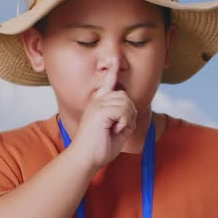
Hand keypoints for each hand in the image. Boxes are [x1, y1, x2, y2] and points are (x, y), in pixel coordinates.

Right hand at [72, 56, 136, 171]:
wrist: (86, 159)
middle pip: (124, 95)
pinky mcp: (100, 111)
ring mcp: (97, 104)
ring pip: (126, 102)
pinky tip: (115, 129)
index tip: (115, 58)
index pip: (108, 83)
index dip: (113, 70)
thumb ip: (124, 119)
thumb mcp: (117, 132)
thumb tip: (132, 111)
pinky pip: (123, 110)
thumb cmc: (99, 149)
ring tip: (117, 129)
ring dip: (127, 118)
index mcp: (99, 104)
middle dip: (129, 112)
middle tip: (120, 127)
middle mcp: (97, 100)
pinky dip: (124, 122)